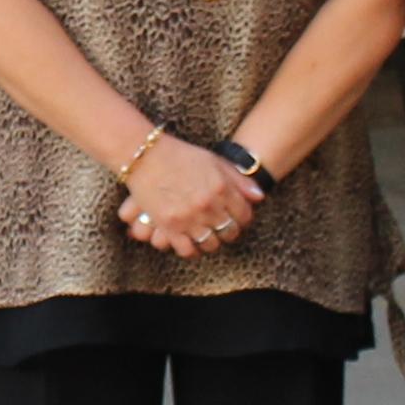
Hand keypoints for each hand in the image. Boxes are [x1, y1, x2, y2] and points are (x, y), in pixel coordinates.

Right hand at [120, 133, 262, 259]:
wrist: (145, 156)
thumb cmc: (180, 155)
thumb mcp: (214, 160)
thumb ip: (238, 179)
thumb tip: (259, 197)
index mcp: (221, 187)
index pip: (244, 214)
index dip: (243, 218)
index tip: (237, 218)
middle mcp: (207, 205)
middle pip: (229, 231)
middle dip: (229, 231)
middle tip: (222, 228)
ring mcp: (188, 217)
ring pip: (211, 244)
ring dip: (211, 242)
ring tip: (206, 236)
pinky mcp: (169, 226)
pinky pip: (187, 250)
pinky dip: (191, 249)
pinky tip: (190, 241)